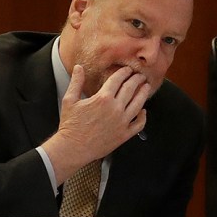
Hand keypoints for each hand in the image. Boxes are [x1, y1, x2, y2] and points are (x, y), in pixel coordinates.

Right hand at [42, 65, 150, 182]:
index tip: (128, 70)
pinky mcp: (124, 135)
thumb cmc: (70, 125)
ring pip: (138, 104)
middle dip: (136, 80)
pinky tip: (143, 112)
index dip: (124, 72)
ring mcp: (121, 122)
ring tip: (146, 87)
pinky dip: (143, 117)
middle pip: (130, 89)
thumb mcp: (69, 100)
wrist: (73, 148)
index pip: (117, 80)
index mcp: (103, 99)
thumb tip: (78, 68)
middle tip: (140, 76)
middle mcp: (115, 109)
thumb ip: (76, 82)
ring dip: (144, 93)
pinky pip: (139, 124)